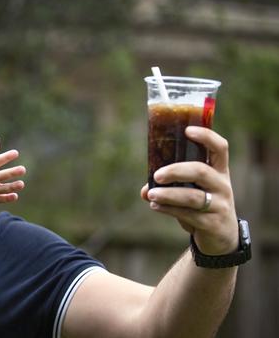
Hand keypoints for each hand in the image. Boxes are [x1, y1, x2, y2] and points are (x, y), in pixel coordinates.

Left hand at [140, 126, 238, 255]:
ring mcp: (220, 205)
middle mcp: (222, 185)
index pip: (220, 148)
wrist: (221, 236)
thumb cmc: (203, 204)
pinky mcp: (213, 223)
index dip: (206, 137)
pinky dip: (169, 209)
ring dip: (168, 194)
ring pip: (192, 196)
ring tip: (150, 194)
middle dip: (176, 171)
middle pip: (200, 171)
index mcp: (219, 171)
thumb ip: (170, 185)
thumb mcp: (193, 190)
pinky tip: (155, 206)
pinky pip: (189, 215)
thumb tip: (144, 190)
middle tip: (157, 175)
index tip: (187, 130)